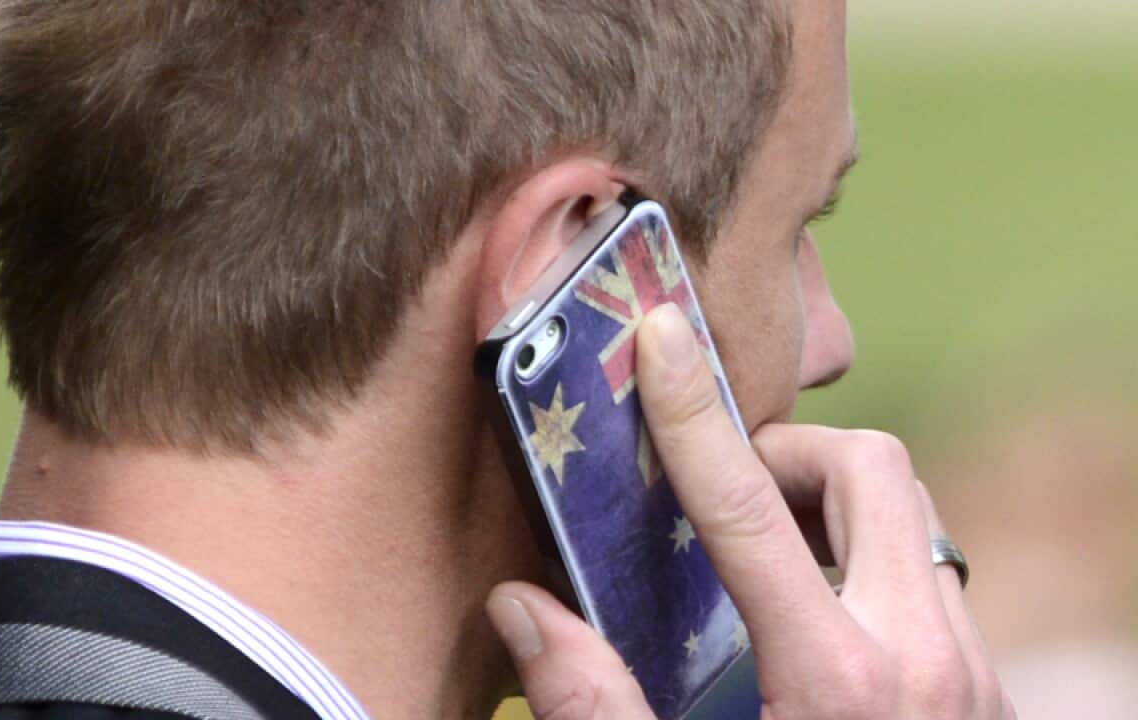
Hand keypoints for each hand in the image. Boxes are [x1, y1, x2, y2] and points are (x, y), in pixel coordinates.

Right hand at [486, 303, 1013, 718]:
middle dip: (791, 453)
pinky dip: (872, 558)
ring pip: (914, 514)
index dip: (693, 413)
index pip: (750, 507)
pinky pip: (933, 572)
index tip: (661, 340)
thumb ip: (594, 707)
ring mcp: (972, 673)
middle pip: (872, 470)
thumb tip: (522, 609)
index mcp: (836, 684)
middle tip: (727, 495)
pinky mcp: (989, 692)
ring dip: (836, 503)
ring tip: (768, 556)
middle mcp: (924, 660)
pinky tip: (821, 622)